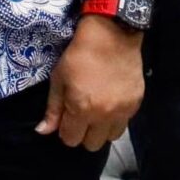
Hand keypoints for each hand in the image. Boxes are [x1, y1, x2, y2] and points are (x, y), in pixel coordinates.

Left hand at [38, 13, 143, 150]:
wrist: (112, 35)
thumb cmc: (80, 55)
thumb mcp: (59, 79)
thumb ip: (52, 109)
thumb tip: (43, 132)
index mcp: (81, 110)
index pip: (71, 140)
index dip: (66, 131)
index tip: (67, 118)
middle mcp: (104, 115)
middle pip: (92, 144)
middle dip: (84, 134)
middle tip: (82, 116)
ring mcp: (123, 110)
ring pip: (111, 137)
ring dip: (102, 129)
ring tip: (98, 112)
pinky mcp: (136, 103)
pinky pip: (124, 123)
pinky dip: (116, 119)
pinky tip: (111, 102)